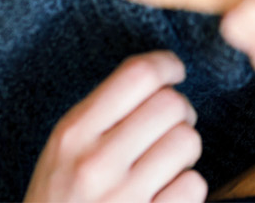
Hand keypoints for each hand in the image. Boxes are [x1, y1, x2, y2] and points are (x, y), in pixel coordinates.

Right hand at [25, 51, 206, 202]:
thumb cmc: (61, 199)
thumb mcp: (63, 150)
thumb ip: (102, 113)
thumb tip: (160, 75)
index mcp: (72, 134)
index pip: (137, 75)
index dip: (167, 65)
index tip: (174, 71)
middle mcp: (96, 164)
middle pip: (171, 104)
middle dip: (178, 113)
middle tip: (168, 127)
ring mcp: (123, 198)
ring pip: (187, 142)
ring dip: (184, 152)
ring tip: (162, 165)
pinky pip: (193, 185)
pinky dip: (186, 188)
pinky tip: (164, 195)